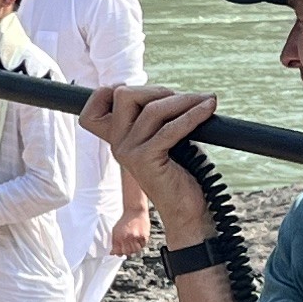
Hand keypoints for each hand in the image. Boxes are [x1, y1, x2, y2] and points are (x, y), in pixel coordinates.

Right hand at [78, 87, 220, 238]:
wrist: (188, 211)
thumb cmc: (182, 172)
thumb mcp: (163, 138)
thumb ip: (156, 117)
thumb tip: (172, 92)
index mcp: (117, 139)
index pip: (93, 108)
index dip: (110, 91)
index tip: (145, 94)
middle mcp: (117, 145)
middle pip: (123, 95)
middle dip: (157, 90)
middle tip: (184, 100)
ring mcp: (128, 153)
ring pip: (151, 109)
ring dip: (184, 100)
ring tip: (206, 102)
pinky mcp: (146, 161)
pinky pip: (170, 128)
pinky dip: (193, 115)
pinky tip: (209, 109)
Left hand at [111, 199, 153, 257]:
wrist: (135, 211)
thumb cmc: (124, 220)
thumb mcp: (116, 230)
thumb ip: (114, 242)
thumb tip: (112, 253)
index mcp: (119, 236)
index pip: (118, 252)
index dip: (119, 253)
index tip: (120, 251)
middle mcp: (128, 237)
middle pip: (128, 252)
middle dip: (127, 251)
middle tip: (127, 246)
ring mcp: (137, 237)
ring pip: (136, 250)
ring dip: (134, 249)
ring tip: (133, 243)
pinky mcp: (144, 236)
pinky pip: (143, 246)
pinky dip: (140, 244)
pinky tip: (138, 239)